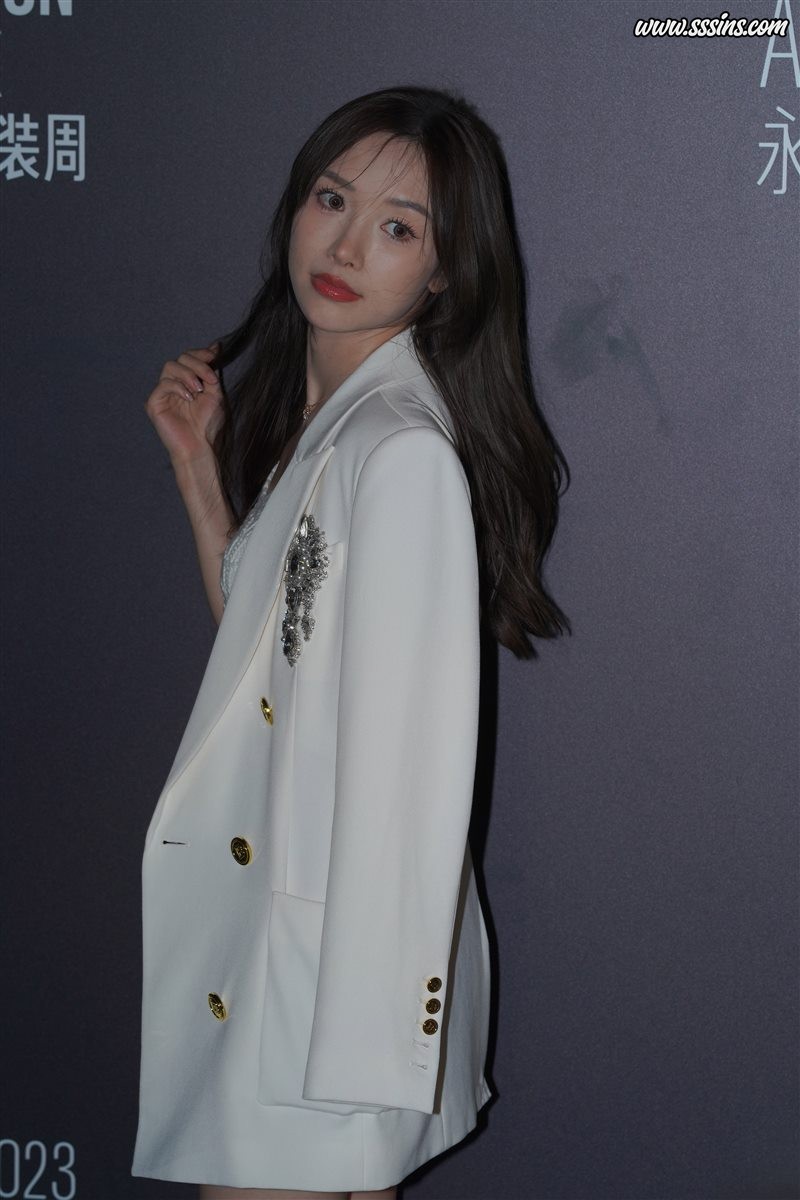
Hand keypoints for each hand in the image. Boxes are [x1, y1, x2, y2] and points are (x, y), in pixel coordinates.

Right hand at [145, 342, 224, 467]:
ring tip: (199, 391)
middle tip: (209, 381)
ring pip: (170, 367)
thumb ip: (211, 371)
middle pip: (180, 358)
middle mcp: (174, 384)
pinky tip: (189, 399)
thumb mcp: (215, 393)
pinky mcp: (154, 403)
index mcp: (188, 381)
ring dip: (188, 375)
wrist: (201, 446)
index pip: (189, 358)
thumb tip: (215, 346)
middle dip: (198, 365)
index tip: (215, 355)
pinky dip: (179, 388)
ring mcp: (163, 393)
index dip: (200, 354)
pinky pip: (164, 384)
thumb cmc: (208, 424)